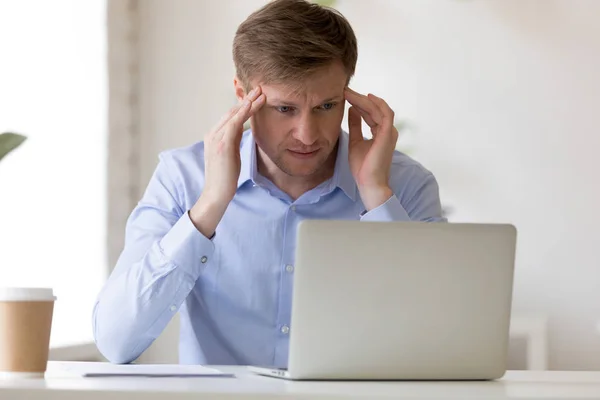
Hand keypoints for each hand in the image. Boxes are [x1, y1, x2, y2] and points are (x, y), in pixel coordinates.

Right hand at [190, 87, 265, 236]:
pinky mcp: (222, 144)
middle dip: (247, 99)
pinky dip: (244, 113)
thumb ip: (234, 140)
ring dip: (249, 103)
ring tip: (261, 93)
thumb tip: (243, 128)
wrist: (216, 194)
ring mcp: (215, 138)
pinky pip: (234, 123)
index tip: (256, 97)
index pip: (230, 116)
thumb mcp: (231, 155)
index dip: (243, 105)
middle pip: (231, 111)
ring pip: (233, 114)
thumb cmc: (225, 178)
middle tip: (261, 89)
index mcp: (214, 136)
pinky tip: (253, 105)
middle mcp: (212, 134)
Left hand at [344, 87, 397, 210]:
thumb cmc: (363, 167)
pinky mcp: (387, 134)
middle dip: (359, 98)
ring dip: (363, 99)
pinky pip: (383, 113)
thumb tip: (352, 109)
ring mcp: (389, 132)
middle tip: (344, 89)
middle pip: (374, 108)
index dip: (358, 103)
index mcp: (381, 132)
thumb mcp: (355, 141)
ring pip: (378, 108)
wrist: (368, 183)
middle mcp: (387, 130)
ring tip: (348, 93)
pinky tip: (362, 99)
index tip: (345, 96)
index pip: (371, 113)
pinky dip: (373, 104)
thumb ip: (355, 125)